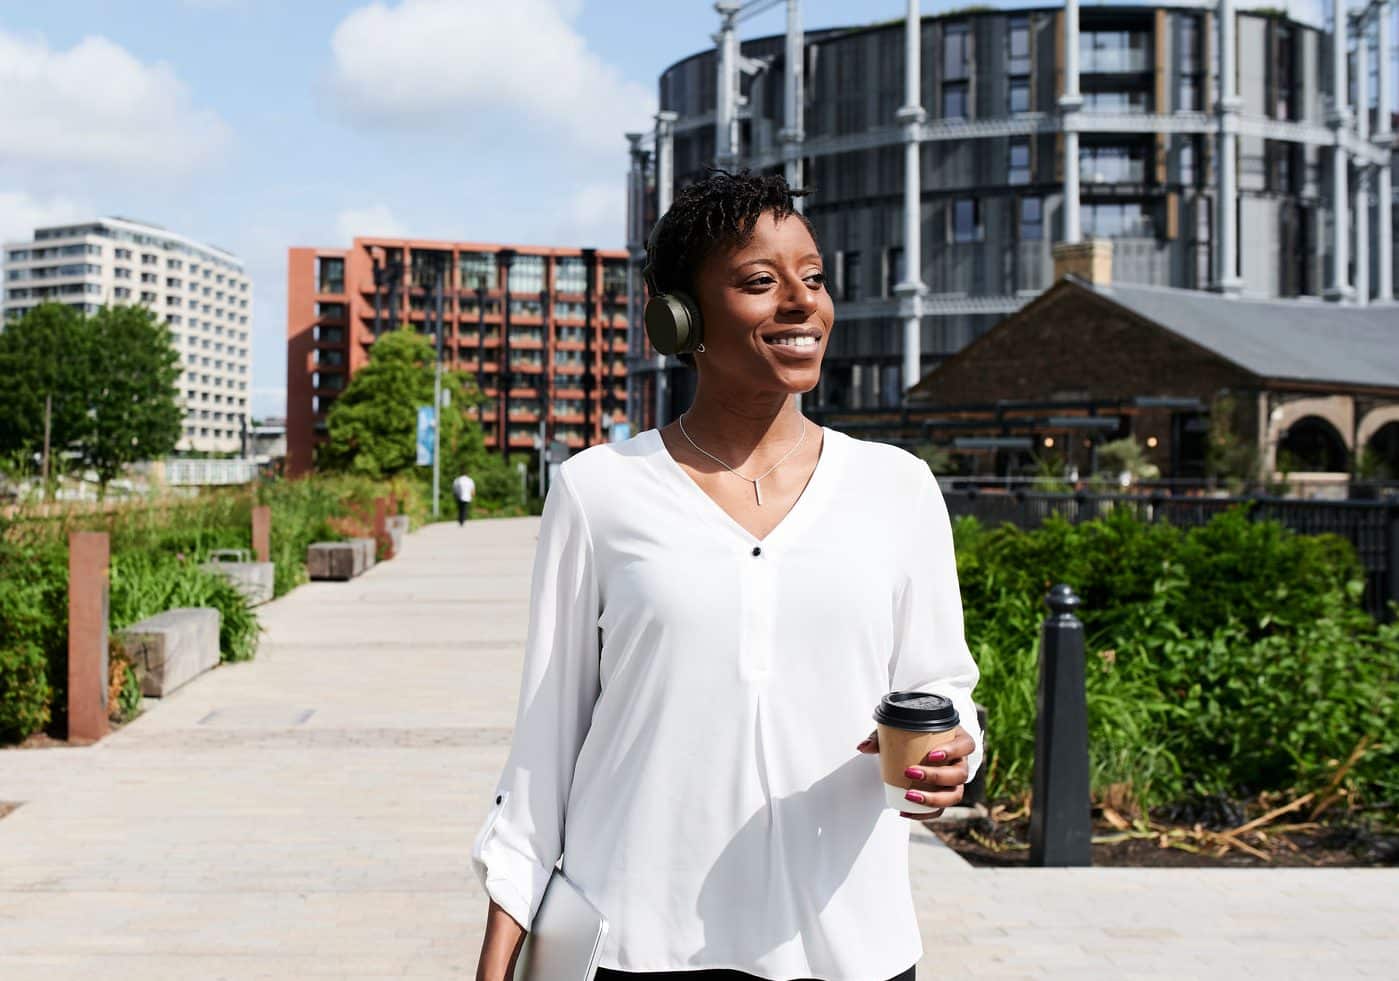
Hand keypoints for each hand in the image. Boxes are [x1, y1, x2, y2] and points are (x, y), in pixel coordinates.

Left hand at [856, 726, 973, 819]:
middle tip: (911, 772)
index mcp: (957, 740)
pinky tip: (906, 813)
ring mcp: (955, 781)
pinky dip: (925, 813)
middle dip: (937, 776)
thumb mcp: (900, 729)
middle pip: (959, 773)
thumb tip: (862, 747)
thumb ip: (882, 736)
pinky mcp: (945, 795)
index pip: (966, 745)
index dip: (954, 751)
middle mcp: (961, 762)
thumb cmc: (915, 733)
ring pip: (955, 794)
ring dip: (933, 798)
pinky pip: (941, 809)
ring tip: (910, 796)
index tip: (932, 754)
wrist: (919, 744)